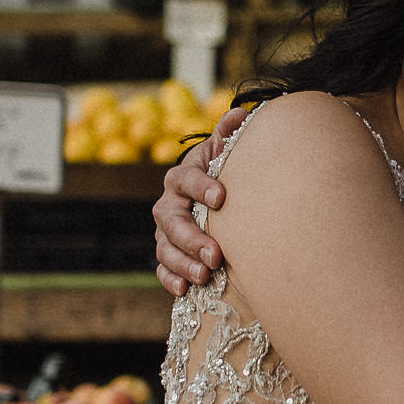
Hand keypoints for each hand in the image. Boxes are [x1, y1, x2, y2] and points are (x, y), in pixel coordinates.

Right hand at [153, 106, 248, 294]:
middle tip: (215, 255)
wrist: (216, 199)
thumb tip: (240, 113)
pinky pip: (162, 268)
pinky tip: (184, 290)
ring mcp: (165, 231)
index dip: (201, 187)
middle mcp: (169, 204)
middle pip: (172, 221)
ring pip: (165, 248)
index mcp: (183, 177)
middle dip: (192, 239)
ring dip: (183, 263)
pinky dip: (170, 280)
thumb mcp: (225, 154)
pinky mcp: (167, 254)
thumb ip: (229, 136)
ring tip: (205, 276)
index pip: (186, 179)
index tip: (222, 197)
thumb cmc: (224, 175)